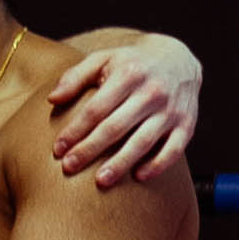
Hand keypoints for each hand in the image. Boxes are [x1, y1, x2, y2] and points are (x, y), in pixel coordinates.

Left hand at [49, 34, 202, 187]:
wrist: (179, 59)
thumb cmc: (132, 64)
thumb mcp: (104, 59)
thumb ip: (76, 76)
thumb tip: (52, 98)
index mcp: (129, 74)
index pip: (97, 108)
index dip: (76, 130)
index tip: (58, 149)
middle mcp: (152, 91)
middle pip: (116, 126)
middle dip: (90, 149)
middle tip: (69, 167)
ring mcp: (171, 109)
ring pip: (143, 141)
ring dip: (121, 163)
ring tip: (100, 181)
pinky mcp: (186, 124)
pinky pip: (174, 149)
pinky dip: (158, 165)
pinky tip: (139, 177)